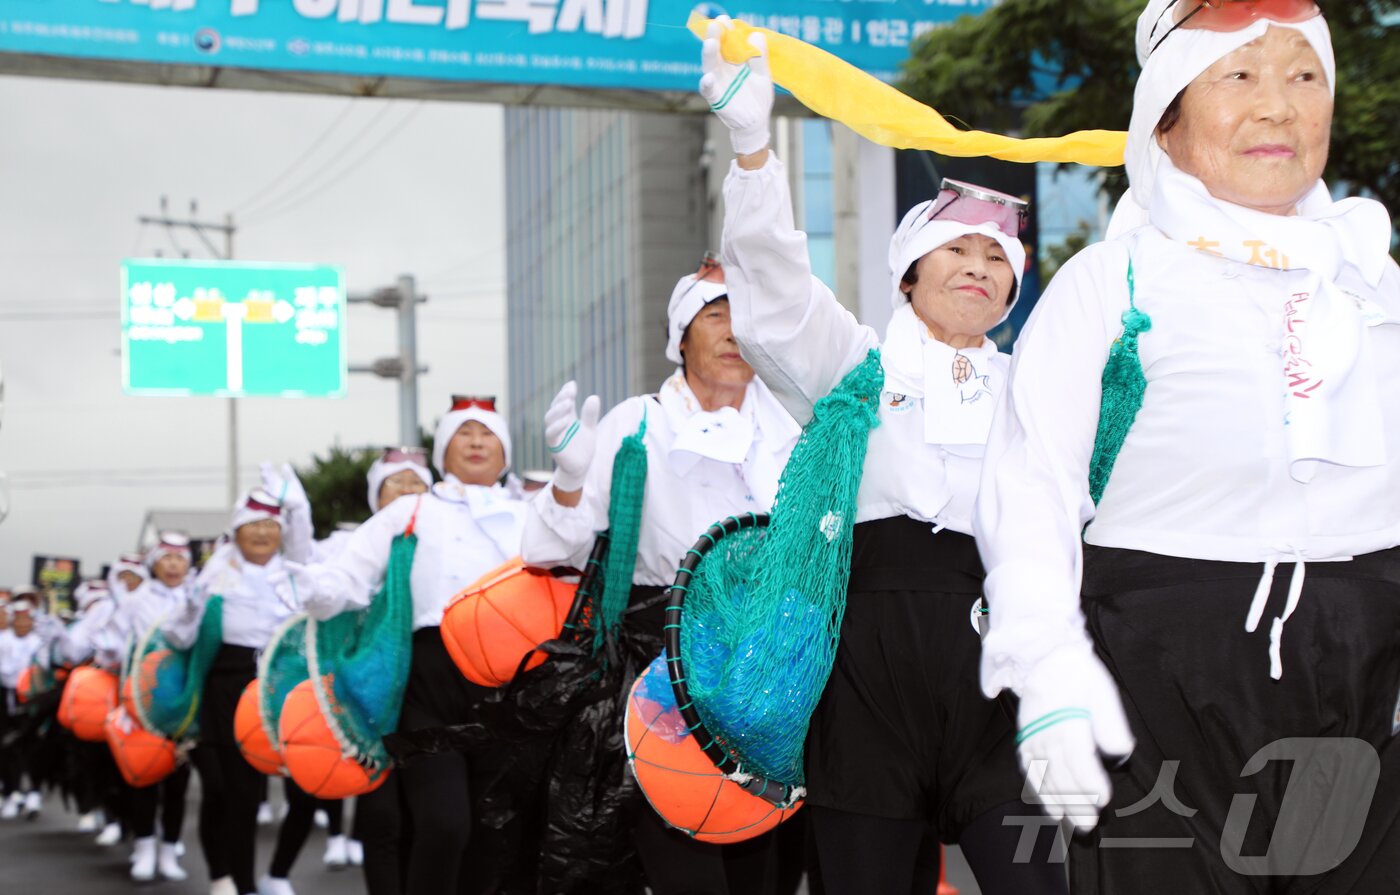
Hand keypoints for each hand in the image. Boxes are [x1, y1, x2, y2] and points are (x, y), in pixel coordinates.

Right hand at [260, 462, 308, 511]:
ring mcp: (275, 492)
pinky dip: (268, 491)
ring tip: (263, 473)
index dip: (268, 467)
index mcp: (277, 481)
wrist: (299, 504)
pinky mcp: (278, 498)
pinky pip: (272, 494)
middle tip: (262, 465)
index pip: (270, 473)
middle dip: (265, 472)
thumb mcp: (292, 481)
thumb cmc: (295, 493)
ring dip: (266, 480)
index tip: (265, 462)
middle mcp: (274, 486)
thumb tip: (285, 464)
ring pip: (268, 485)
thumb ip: (288, 474)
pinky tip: (264, 487)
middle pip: (268, 478)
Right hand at [267, 562, 309, 613]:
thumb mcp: (300, 569)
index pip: (272, 579)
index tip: (269, 580)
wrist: (313, 585)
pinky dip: (291, 607)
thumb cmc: (304, 575)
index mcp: (280, 579)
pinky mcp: (294, 602)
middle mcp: (282, 589)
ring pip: (283, 599)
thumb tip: (285, 563)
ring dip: (284, 599)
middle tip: (279, 590)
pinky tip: (294, 607)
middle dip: (278, 591)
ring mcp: (287, 596)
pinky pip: (291, 606)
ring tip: (286, 598)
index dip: (271, 580)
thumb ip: (292, 566)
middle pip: (278, 591)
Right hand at [544, 381, 599, 493]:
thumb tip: (593, 397)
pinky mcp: (554, 446)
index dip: (566, 392)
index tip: (572, 384)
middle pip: (555, 407)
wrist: (581, 467)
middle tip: (570, 392)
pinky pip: (551, 435)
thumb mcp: (590, 428)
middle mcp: (558, 424)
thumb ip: (590, 415)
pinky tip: (566, 420)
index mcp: (567, 417)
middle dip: (561, 398)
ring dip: (558, 410)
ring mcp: (555, 434)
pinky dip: (557, 426)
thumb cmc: (583, 447)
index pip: (563, 401)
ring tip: (569, 403)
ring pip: (549, 419)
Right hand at [699, 17, 772, 156]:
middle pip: (716, 51)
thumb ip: (759, 58)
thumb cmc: (758, 98)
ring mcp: (718, 84)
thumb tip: (756, 35)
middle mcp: (723, 70)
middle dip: (715, 37)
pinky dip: (707, 84)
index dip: (726, 32)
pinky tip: (708, 77)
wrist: (757, 123)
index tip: (726, 19)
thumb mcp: (763, 75)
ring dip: (708, 55)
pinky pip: (709, 91)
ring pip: (709, 67)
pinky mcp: (717, 99)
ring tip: (711, 43)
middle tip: (716, 24)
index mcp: (733, 62)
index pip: (728, 43)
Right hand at [1015, 647, 1133, 831]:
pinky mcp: (1026, 739)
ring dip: (1056, 800)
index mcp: (1067, 718)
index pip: (1078, 756)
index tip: (1101, 799)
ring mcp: (1033, 737)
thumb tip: (1120, 751)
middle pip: (1060, 771)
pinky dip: (1038, 789)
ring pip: (1044, 774)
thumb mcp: (1102, 690)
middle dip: (1074, 800)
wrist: (1043, 657)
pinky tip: (1048, 805)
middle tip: (1087, 824)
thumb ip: (1110, 722)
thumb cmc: (1077, 674)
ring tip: (1069, 821)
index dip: (1088, 780)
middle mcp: (1046, 731)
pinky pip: (1029, 768)